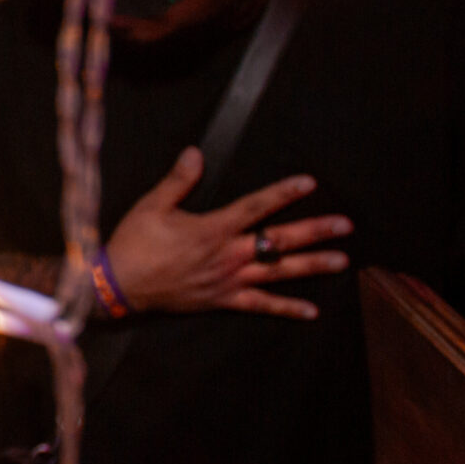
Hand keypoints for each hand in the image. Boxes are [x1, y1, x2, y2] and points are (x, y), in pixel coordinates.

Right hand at [104, 146, 351, 319]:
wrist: (119, 286)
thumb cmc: (134, 243)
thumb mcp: (152, 206)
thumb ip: (178, 180)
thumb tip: (196, 153)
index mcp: (213, 228)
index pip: (256, 206)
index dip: (284, 193)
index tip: (310, 183)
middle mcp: (228, 255)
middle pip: (279, 241)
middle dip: (314, 231)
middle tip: (345, 225)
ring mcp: (229, 280)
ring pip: (278, 273)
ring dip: (312, 266)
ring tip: (342, 261)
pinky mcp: (223, 301)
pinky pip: (261, 306)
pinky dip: (287, 309)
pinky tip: (312, 310)